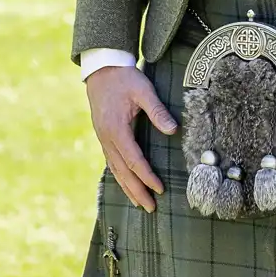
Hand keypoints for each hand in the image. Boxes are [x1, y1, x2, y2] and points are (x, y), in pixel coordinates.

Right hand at [87, 66, 178, 212]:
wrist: (101, 68)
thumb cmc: (125, 78)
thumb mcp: (143, 89)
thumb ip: (158, 110)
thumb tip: (173, 130)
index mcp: (116, 129)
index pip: (134, 160)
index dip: (147, 177)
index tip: (159, 189)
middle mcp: (107, 138)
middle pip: (122, 172)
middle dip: (136, 191)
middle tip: (150, 208)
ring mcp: (102, 138)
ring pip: (115, 169)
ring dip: (127, 188)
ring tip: (139, 204)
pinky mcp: (103, 136)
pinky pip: (111, 161)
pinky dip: (119, 176)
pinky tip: (126, 184)